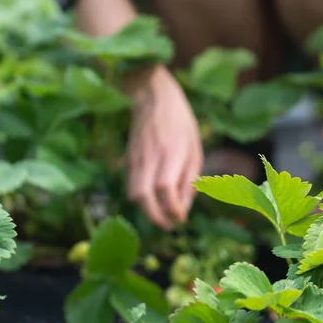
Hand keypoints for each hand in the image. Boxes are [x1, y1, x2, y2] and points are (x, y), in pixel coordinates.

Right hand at [125, 66, 203, 229]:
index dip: (173, 208)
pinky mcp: (127, 159)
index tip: (182, 217)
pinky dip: (140, 200)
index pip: (166, 187)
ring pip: (133, 194)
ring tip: (162, 216)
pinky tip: (152, 201)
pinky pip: (129, 186)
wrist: (152, 97)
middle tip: (170, 224)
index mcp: (172, 150)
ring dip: (147, 211)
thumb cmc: (180, 121)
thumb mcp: (195, 146)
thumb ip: (191, 177)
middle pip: (144, 196)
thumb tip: (185, 207)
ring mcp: (136, 157)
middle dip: (156, 217)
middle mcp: (152, 156)